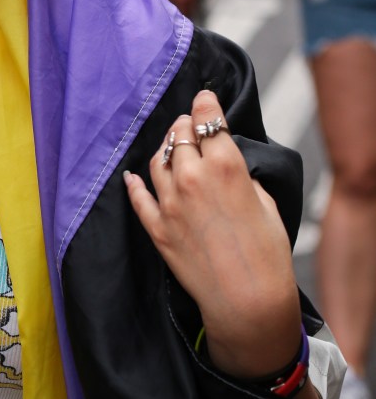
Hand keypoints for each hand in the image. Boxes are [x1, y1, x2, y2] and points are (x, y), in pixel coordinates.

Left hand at [124, 90, 301, 378]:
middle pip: (180, 135)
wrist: (247, 300)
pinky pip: (138, 197)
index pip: (208, 120)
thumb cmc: (267, 253)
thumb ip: (241, 175)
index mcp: (226, 166)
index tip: (204, 98)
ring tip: (171, 145)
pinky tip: (132, 176)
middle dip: (185, 126)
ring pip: (157, 160)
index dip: (205, 105)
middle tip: (188, 124)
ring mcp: (170, 203)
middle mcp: (192, 178)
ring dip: (165, 148)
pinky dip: (134, 183)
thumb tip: (227, 164)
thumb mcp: (265, 201)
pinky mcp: (157, 228)